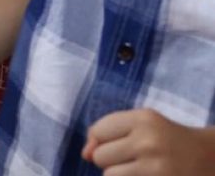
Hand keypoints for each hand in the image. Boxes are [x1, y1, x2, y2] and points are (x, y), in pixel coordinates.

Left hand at [83, 109, 214, 174]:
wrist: (207, 157)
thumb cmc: (165, 138)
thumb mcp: (140, 125)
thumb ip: (107, 133)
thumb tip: (85, 154)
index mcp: (143, 119)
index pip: (98, 131)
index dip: (103, 139)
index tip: (122, 141)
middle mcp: (149, 141)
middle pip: (100, 156)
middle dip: (111, 159)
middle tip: (134, 156)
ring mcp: (155, 166)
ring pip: (109, 175)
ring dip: (119, 174)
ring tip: (138, 168)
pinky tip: (144, 175)